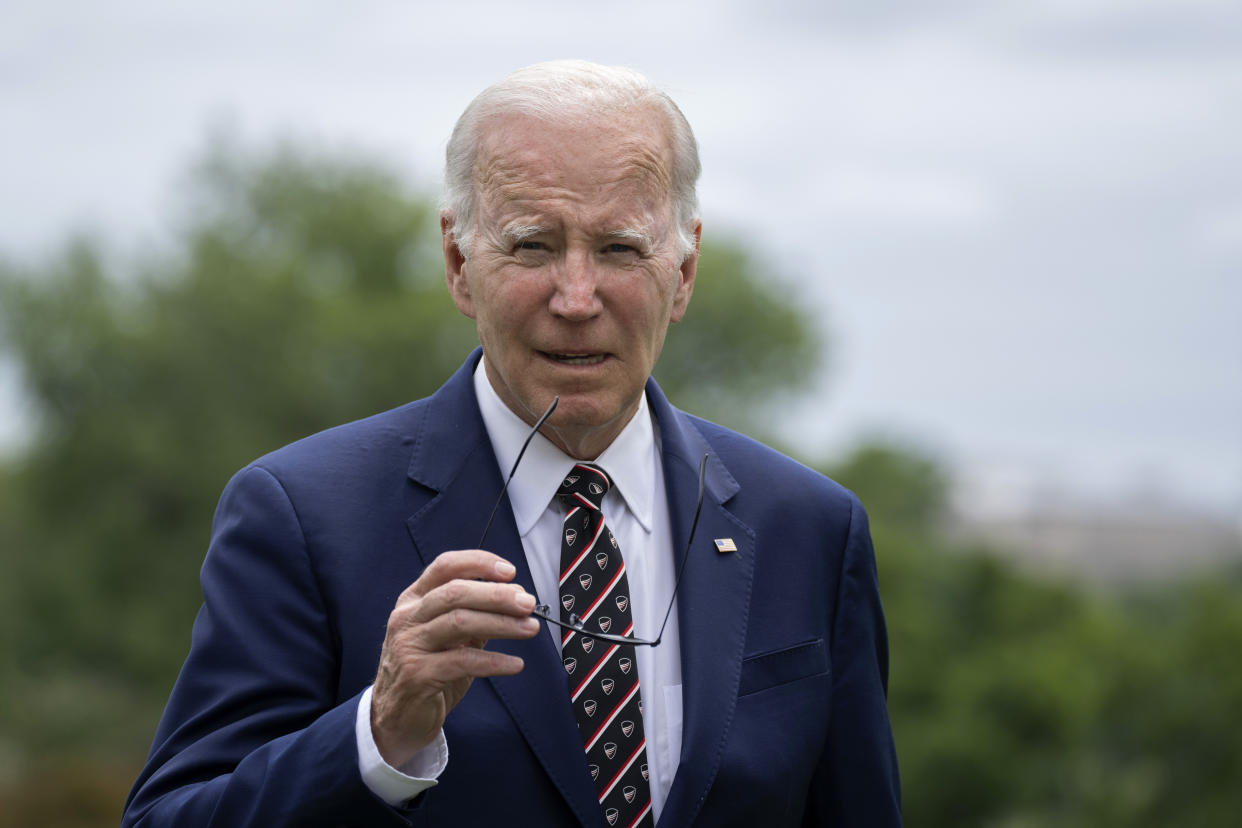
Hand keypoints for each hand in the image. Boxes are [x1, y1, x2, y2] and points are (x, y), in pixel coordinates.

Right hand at [370, 550, 539, 766]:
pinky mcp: (417, 675)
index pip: (445, 567)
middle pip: (455, 593)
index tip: (510, 572)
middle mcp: (407, 617)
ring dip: (501, 624)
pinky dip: (494, 661)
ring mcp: (409, 645)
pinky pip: (463, 661)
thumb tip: (515, 597)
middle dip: (497, 595)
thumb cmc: (428, 671)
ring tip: (529, 628)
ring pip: (459, 622)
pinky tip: (514, 664)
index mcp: (414, 600)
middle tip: (528, 603)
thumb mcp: (449, 637)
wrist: (397, 718)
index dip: (478, 563)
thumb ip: (474, 615)